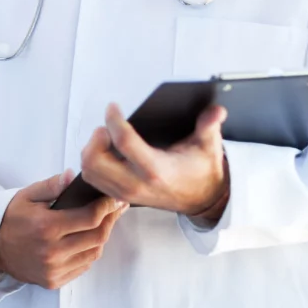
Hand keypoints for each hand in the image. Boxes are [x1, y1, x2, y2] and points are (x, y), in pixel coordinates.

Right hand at [0, 171, 127, 289]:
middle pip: (97, 237)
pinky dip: (90, 252)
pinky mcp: (53, 281)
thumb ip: (52, 185)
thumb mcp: (28, 194)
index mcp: (47, 227)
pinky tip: (88, 239)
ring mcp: (54, 270)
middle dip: (111, 220)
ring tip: (103, 221)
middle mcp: (52, 252)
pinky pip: (83, 266)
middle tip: (116, 207)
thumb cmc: (11, 217)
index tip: (115, 198)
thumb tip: (73, 176)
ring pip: (93, 253)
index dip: (108, 206)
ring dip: (102, 236)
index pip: (90, 217)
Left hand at [81, 103, 230, 220]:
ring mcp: (127, 193)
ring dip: (90, 151)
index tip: (112, 107)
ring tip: (104, 136)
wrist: (203, 200)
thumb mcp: (210, 147)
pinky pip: (95, 180)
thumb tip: (216, 110)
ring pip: (90, 172)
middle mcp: (137, 184)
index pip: (124, 143)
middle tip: (106, 126)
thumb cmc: (202, 171)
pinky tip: (106, 150)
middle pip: (95, 162)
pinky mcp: (122, 196)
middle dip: (95, 139)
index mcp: (157, 169)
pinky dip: (93, 164)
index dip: (114, 121)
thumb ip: (210, 126)